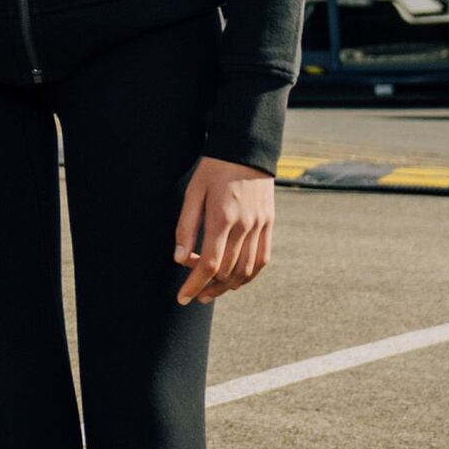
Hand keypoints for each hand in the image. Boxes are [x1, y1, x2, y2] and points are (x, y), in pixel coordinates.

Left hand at [173, 159, 275, 302]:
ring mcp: (260, 226)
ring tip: (210, 292)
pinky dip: (249, 276)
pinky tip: (235, 281)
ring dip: (228, 287)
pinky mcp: (269, 224)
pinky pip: (262, 259)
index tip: (182, 298)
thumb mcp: (192, 192)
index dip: (194, 284)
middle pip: (228, 271)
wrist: (246, 150)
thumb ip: (186, 226)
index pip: (209, 263)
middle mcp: (245, 226)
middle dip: (208, 288)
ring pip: (246, 270)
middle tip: (193, 294)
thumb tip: (179, 258)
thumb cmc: (214, 169)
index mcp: (222, 218)